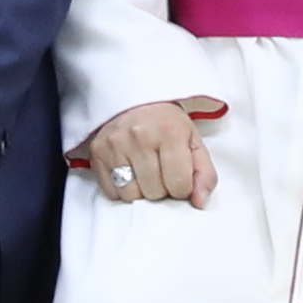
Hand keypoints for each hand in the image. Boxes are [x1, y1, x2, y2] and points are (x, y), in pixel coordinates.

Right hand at [75, 100, 212, 206]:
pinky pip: (111, 192)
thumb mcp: (193, 141)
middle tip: (161, 171)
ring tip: (144, 172)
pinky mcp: (97, 152)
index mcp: (170, 132)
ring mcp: (115, 145)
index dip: (182, 188)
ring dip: (140, 191)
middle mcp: (140, 137)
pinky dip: (121, 189)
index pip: (179, 186)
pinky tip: (128, 171)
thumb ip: (204, 173)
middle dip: (161, 188)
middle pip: (154, 193)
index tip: (179, 177)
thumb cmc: (166, 124)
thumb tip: (200, 202)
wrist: (134, 100)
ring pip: (131, 196)